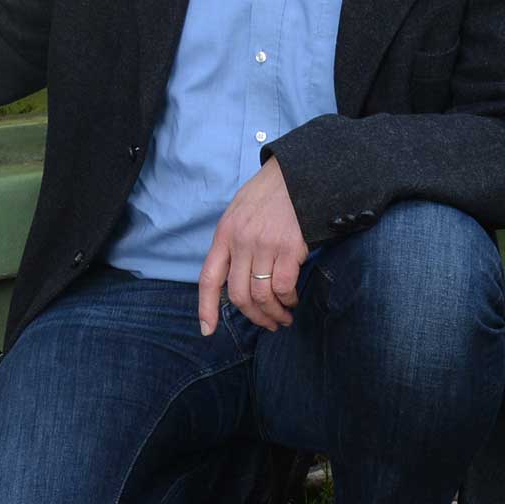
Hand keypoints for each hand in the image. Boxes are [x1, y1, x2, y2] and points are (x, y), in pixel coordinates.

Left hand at [197, 158, 305, 334]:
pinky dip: (288, 299)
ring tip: (283, 317)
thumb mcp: (238, 213)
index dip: (206, 307)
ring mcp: (264, 245)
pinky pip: (284, 286)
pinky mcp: (289, 248)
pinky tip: (293, 299)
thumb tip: (234, 276)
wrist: (298, 174)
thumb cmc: (268, 194)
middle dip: (253, 317)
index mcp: (224, 234)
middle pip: (239, 294)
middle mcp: (241, 242)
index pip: (209, 278)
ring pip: (262, 295)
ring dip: (274, 313)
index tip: (207, 329)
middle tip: (268, 324)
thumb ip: (232, 242)